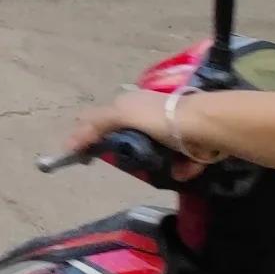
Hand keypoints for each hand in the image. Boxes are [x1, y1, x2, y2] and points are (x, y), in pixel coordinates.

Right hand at [59, 90, 203, 170]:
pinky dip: (181, 168)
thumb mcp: (121, 115)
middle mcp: (148, 112)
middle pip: (128, 137)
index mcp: (128, 103)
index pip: (99, 117)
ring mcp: (170, 128)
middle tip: (128, 165)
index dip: (88, 135)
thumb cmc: (159, 118)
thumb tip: (68, 145)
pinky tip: (183, 169)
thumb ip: (94, 125)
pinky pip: (180, 161)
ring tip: (161, 170)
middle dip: (127, 153)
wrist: (206, 126)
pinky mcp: (191, 144)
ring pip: (154, 151)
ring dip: (155, 164)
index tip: (85, 157)